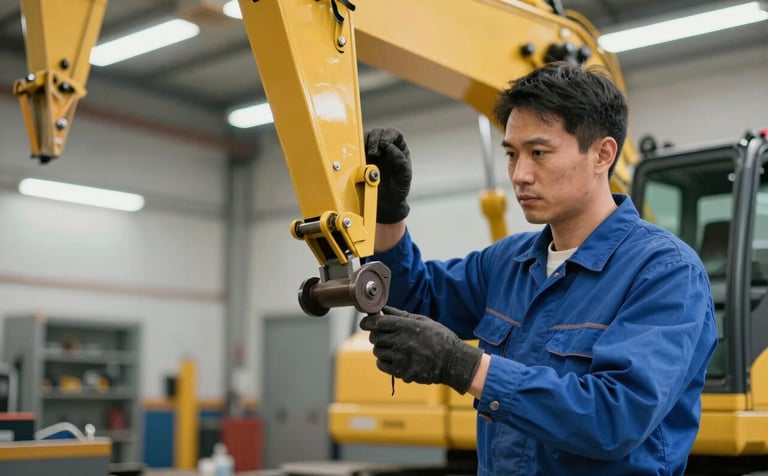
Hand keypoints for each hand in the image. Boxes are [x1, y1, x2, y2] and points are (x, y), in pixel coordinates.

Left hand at [359, 306, 482, 393]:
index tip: (365, 323)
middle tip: (382, 335)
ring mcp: (401, 358)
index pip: (376, 323)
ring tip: (393, 347)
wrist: (454, 361)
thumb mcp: (422, 321)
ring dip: (381, 348)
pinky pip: (382, 365)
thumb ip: (400, 315)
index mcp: (406, 326)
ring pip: (377, 351)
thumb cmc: (440, 338)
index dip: (367, 322)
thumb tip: (383, 309)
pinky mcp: (402, 372)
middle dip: (376, 335)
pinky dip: (384, 361)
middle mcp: (401, 342)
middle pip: (375, 337)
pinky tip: (394, 358)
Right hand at [364, 128, 411, 223]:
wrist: (385, 207)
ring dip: (365, 143)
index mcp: (399, 151)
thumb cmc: (397, 192)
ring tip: (367, 155)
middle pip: (379, 133)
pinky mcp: (360, 160)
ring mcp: (371, 154)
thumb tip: (391, 148)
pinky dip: (356, 151)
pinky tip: (358, 157)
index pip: (395, 135)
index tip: (384, 144)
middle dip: (375, 139)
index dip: (389, 135)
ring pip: (366, 139)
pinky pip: (356, 150)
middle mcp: (385, 150)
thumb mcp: (404, 179)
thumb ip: (401, 163)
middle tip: (373, 152)